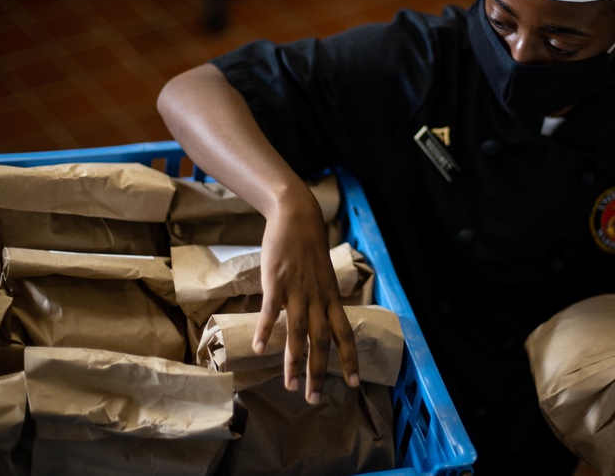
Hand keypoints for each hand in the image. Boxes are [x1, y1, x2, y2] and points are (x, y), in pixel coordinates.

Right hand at [253, 192, 359, 402]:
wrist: (297, 216)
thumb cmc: (308, 247)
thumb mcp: (323, 275)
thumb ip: (322, 299)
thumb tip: (322, 321)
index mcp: (331, 297)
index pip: (345, 333)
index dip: (350, 358)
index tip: (354, 383)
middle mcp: (317, 297)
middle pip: (322, 340)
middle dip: (320, 372)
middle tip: (315, 399)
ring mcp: (297, 290)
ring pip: (298, 332)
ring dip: (294, 361)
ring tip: (291, 385)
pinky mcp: (276, 281)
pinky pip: (271, 310)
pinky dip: (267, 330)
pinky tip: (260, 348)